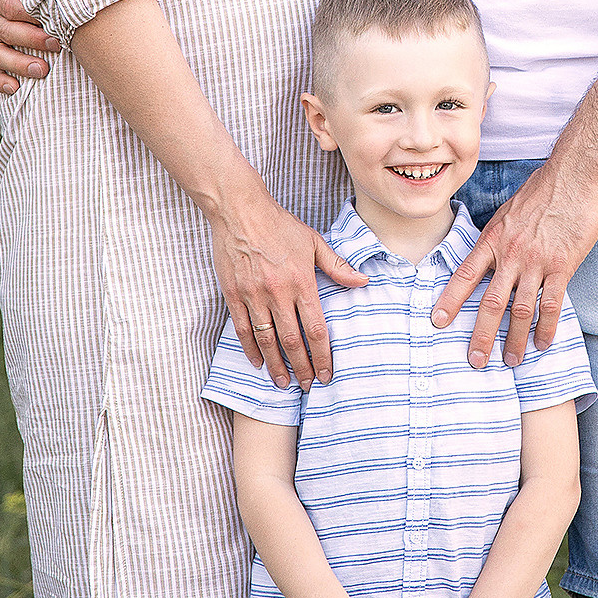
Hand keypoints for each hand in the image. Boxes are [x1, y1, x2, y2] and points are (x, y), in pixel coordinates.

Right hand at [211, 168, 366, 388]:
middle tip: (307, 386)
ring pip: (266, 339)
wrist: (240, 211)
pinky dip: (250, 348)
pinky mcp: (233, 294)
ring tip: (283, 382)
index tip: (326, 374)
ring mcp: (253, 295)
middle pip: (291, 340)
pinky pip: (242, 328)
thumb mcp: (314, 242)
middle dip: (301, 367)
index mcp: (301, 281)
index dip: (322, 355)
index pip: (316, 328)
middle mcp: (278, 292)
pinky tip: (258, 362)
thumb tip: (363, 282)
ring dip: (276, 364)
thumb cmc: (280, 225)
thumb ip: (338, 266)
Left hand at [432, 156, 597, 366]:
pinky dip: (547, 328)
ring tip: (511, 361)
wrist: (574, 177)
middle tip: (475, 361)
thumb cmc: (541, 191)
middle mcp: (511, 254)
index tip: (437, 321)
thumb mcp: (508, 212)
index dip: (450, 300)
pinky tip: (543, 343)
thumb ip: (498, 238)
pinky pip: (552, 304)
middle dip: (481, 335)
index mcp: (493, 239)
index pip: (465, 275)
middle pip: (491, 302)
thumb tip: (488, 258)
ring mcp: (536, 262)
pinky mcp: (562, 266)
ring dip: (514, 339)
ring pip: (521, 310)